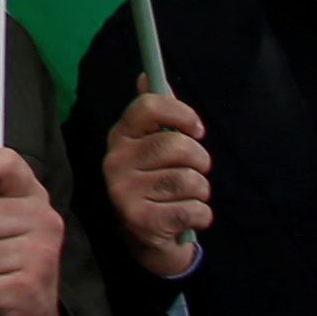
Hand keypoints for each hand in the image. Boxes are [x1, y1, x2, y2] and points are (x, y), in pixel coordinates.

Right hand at [96, 90, 210, 281]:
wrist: (146, 240)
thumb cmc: (156, 184)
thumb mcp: (152, 148)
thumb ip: (156, 115)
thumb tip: (146, 75)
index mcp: (120, 137)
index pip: (149, 106)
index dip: (182, 113)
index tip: (196, 130)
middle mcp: (115, 162)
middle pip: (177, 145)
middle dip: (200, 160)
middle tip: (196, 171)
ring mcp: (124, 192)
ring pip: (189, 179)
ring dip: (201, 191)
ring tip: (189, 197)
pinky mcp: (141, 221)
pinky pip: (194, 210)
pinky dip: (201, 216)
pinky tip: (187, 218)